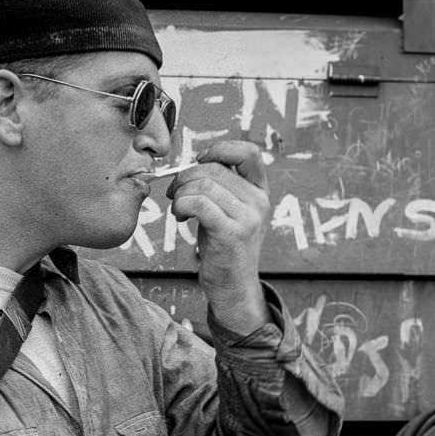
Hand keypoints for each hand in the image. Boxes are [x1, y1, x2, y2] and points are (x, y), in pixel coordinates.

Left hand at [168, 140, 270, 334]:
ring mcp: (248, 217)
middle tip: (174, 192)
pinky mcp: (232, 233)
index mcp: (260, 191)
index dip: (220, 149)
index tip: (199, 161)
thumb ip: (221, 186)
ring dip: (181, 193)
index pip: (248, 152)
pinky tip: (181, 217)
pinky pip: (199, 203)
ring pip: (204, 185)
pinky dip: (182, 205)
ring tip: (178, 209)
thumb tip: (192, 163)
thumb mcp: (229, 211)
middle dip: (185, 176)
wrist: (232, 286)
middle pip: (214, 168)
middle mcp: (259, 201)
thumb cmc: (224, 247)